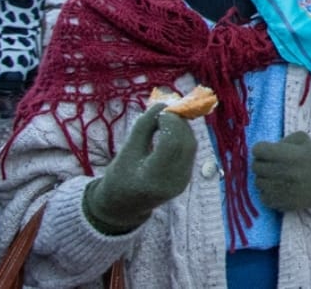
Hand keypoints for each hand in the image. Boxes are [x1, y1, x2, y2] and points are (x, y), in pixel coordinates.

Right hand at [83, 104, 196, 234]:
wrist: (123, 207)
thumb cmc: (119, 177)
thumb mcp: (126, 151)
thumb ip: (144, 127)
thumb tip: (162, 104)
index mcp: (152, 178)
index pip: (171, 144)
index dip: (170, 122)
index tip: (160, 109)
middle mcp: (172, 182)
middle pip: (186, 144)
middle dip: (179, 122)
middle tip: (166, 109)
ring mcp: (182, 182)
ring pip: (191, 146)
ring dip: (183, 127)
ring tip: (167, 117)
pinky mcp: (186, 179)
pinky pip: (190, 152)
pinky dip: (183, 137)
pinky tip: (171, 130)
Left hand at [251, 131, 310, 211]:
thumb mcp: (303, 140)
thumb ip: (283, 140)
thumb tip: (265, 149)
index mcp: (289, 155)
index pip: (258, 150)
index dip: (261, 148)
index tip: (267, 150)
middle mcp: (283, 173)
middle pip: (255, 166)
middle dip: (261, 162)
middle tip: (272, 163)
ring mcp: (280, 190)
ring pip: (257, 181)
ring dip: (264, 177)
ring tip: (276, 175)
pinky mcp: (279, 203)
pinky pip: (262, 195)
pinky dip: (267, 191)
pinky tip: (278, 187)